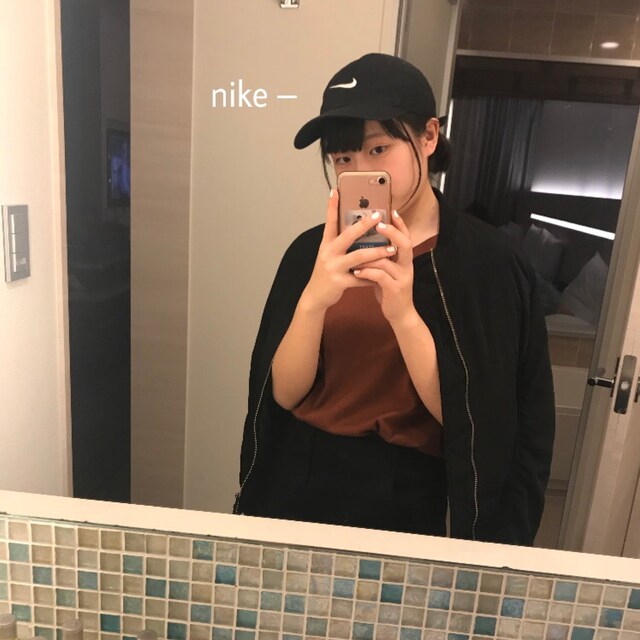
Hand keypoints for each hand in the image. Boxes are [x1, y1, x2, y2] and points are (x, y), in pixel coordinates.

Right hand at [300, 190, 398, 312]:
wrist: (315, 296)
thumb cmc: (326, 273)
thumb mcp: (329, 255)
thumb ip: (340, 242)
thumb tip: (356, 228)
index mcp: (326, 244)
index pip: (329, 221)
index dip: (332, 206)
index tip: (336, 190)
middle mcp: (328, 253)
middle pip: (348, 235)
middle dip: (364, 225)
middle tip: (378, 215)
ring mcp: (333, 267)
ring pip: (359, 257)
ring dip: (377, 252)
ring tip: (391, 249)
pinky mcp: (339, 282)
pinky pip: (361, 278)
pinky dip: (373, 276)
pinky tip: (383, 275)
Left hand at [352, 210, 415, 324]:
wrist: (400, 315)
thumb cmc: (389, 290)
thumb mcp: (388, 271)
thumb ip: (382, 258)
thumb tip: (367, 242)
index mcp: (405, 260)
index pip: (406, 237)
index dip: (400, 224)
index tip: (392, 210)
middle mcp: (407, 266)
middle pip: (404, 244)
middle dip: (391, 232)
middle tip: (378, 224)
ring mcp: (402, 277)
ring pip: (387, 260)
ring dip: (369, 255)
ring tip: (355, 253)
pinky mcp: (395, 289)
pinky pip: (380, 276)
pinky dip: (366, 272)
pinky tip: (356, 272)